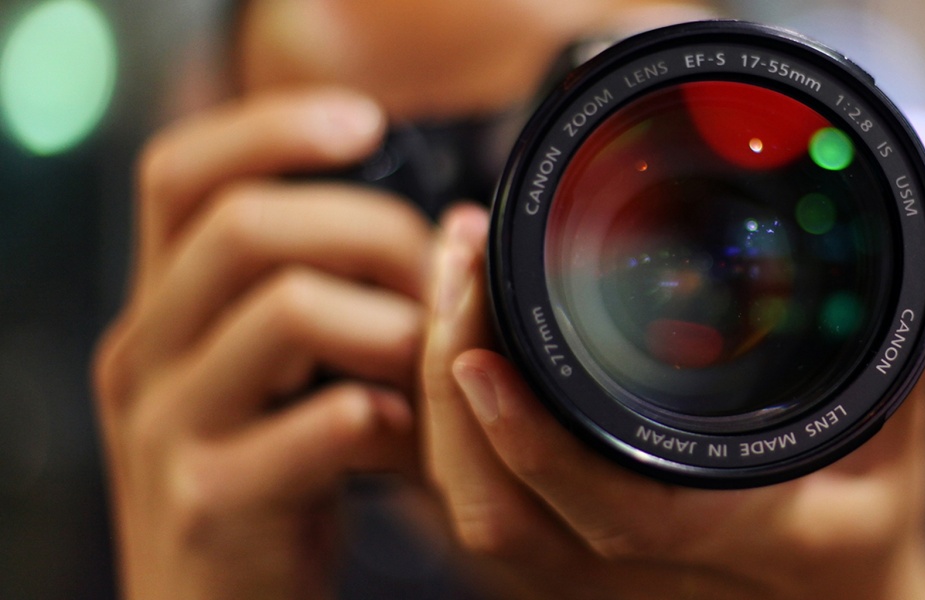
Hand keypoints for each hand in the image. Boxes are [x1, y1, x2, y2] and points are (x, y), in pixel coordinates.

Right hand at [92, 88, 431, 599]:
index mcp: (164, 309)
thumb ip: (321, 296)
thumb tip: (445, 231)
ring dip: (390, 325)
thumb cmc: (267, 479)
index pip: (181, 175)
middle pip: (244, 227)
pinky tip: (406, 437)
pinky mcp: (213, 502)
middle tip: (434, 277)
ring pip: (285, 311)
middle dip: (366, 231)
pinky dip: (387, 418)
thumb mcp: (270, 375)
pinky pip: (320, 426)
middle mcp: (147, 354)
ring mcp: (170, 429)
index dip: (268, 129)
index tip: (364, 123)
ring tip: (429, 363)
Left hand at [421, 205, 924, 598]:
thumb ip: (907, 356)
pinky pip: (480, 501)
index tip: (481, 348)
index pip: (615, 510)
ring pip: (475, 512)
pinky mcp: (565, 558)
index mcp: (734, 541)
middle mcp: (643, 578)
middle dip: (452, 386)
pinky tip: (458, 338)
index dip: (534, 439)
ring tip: (453, 278)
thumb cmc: (868, 530)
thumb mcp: (905, 448)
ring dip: (439, 395)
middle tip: (459, 258)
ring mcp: (593, 576)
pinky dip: (450, 422)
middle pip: (502, 514)